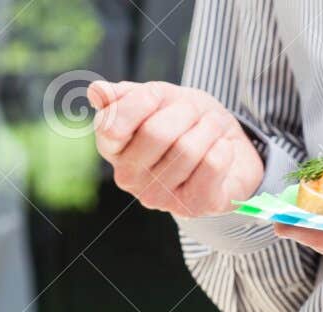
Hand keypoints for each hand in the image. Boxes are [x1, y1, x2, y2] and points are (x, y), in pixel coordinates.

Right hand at [88, 80, 262, 216]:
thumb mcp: (157, 97)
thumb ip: (127, 95)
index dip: (141, 101)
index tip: (157, 95)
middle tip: (194, 112)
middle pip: (156, 133)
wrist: (226, 145)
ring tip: (210, 129)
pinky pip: (212, 164)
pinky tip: (220, 150)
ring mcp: (159, 198)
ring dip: (208, 127)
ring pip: (188, 148)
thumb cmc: (185, 121)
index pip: (111, 127)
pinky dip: (223, 147)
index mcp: (112, 149)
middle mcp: (129, 178)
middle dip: (184, 111)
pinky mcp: (193, 207)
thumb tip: (96, 92)